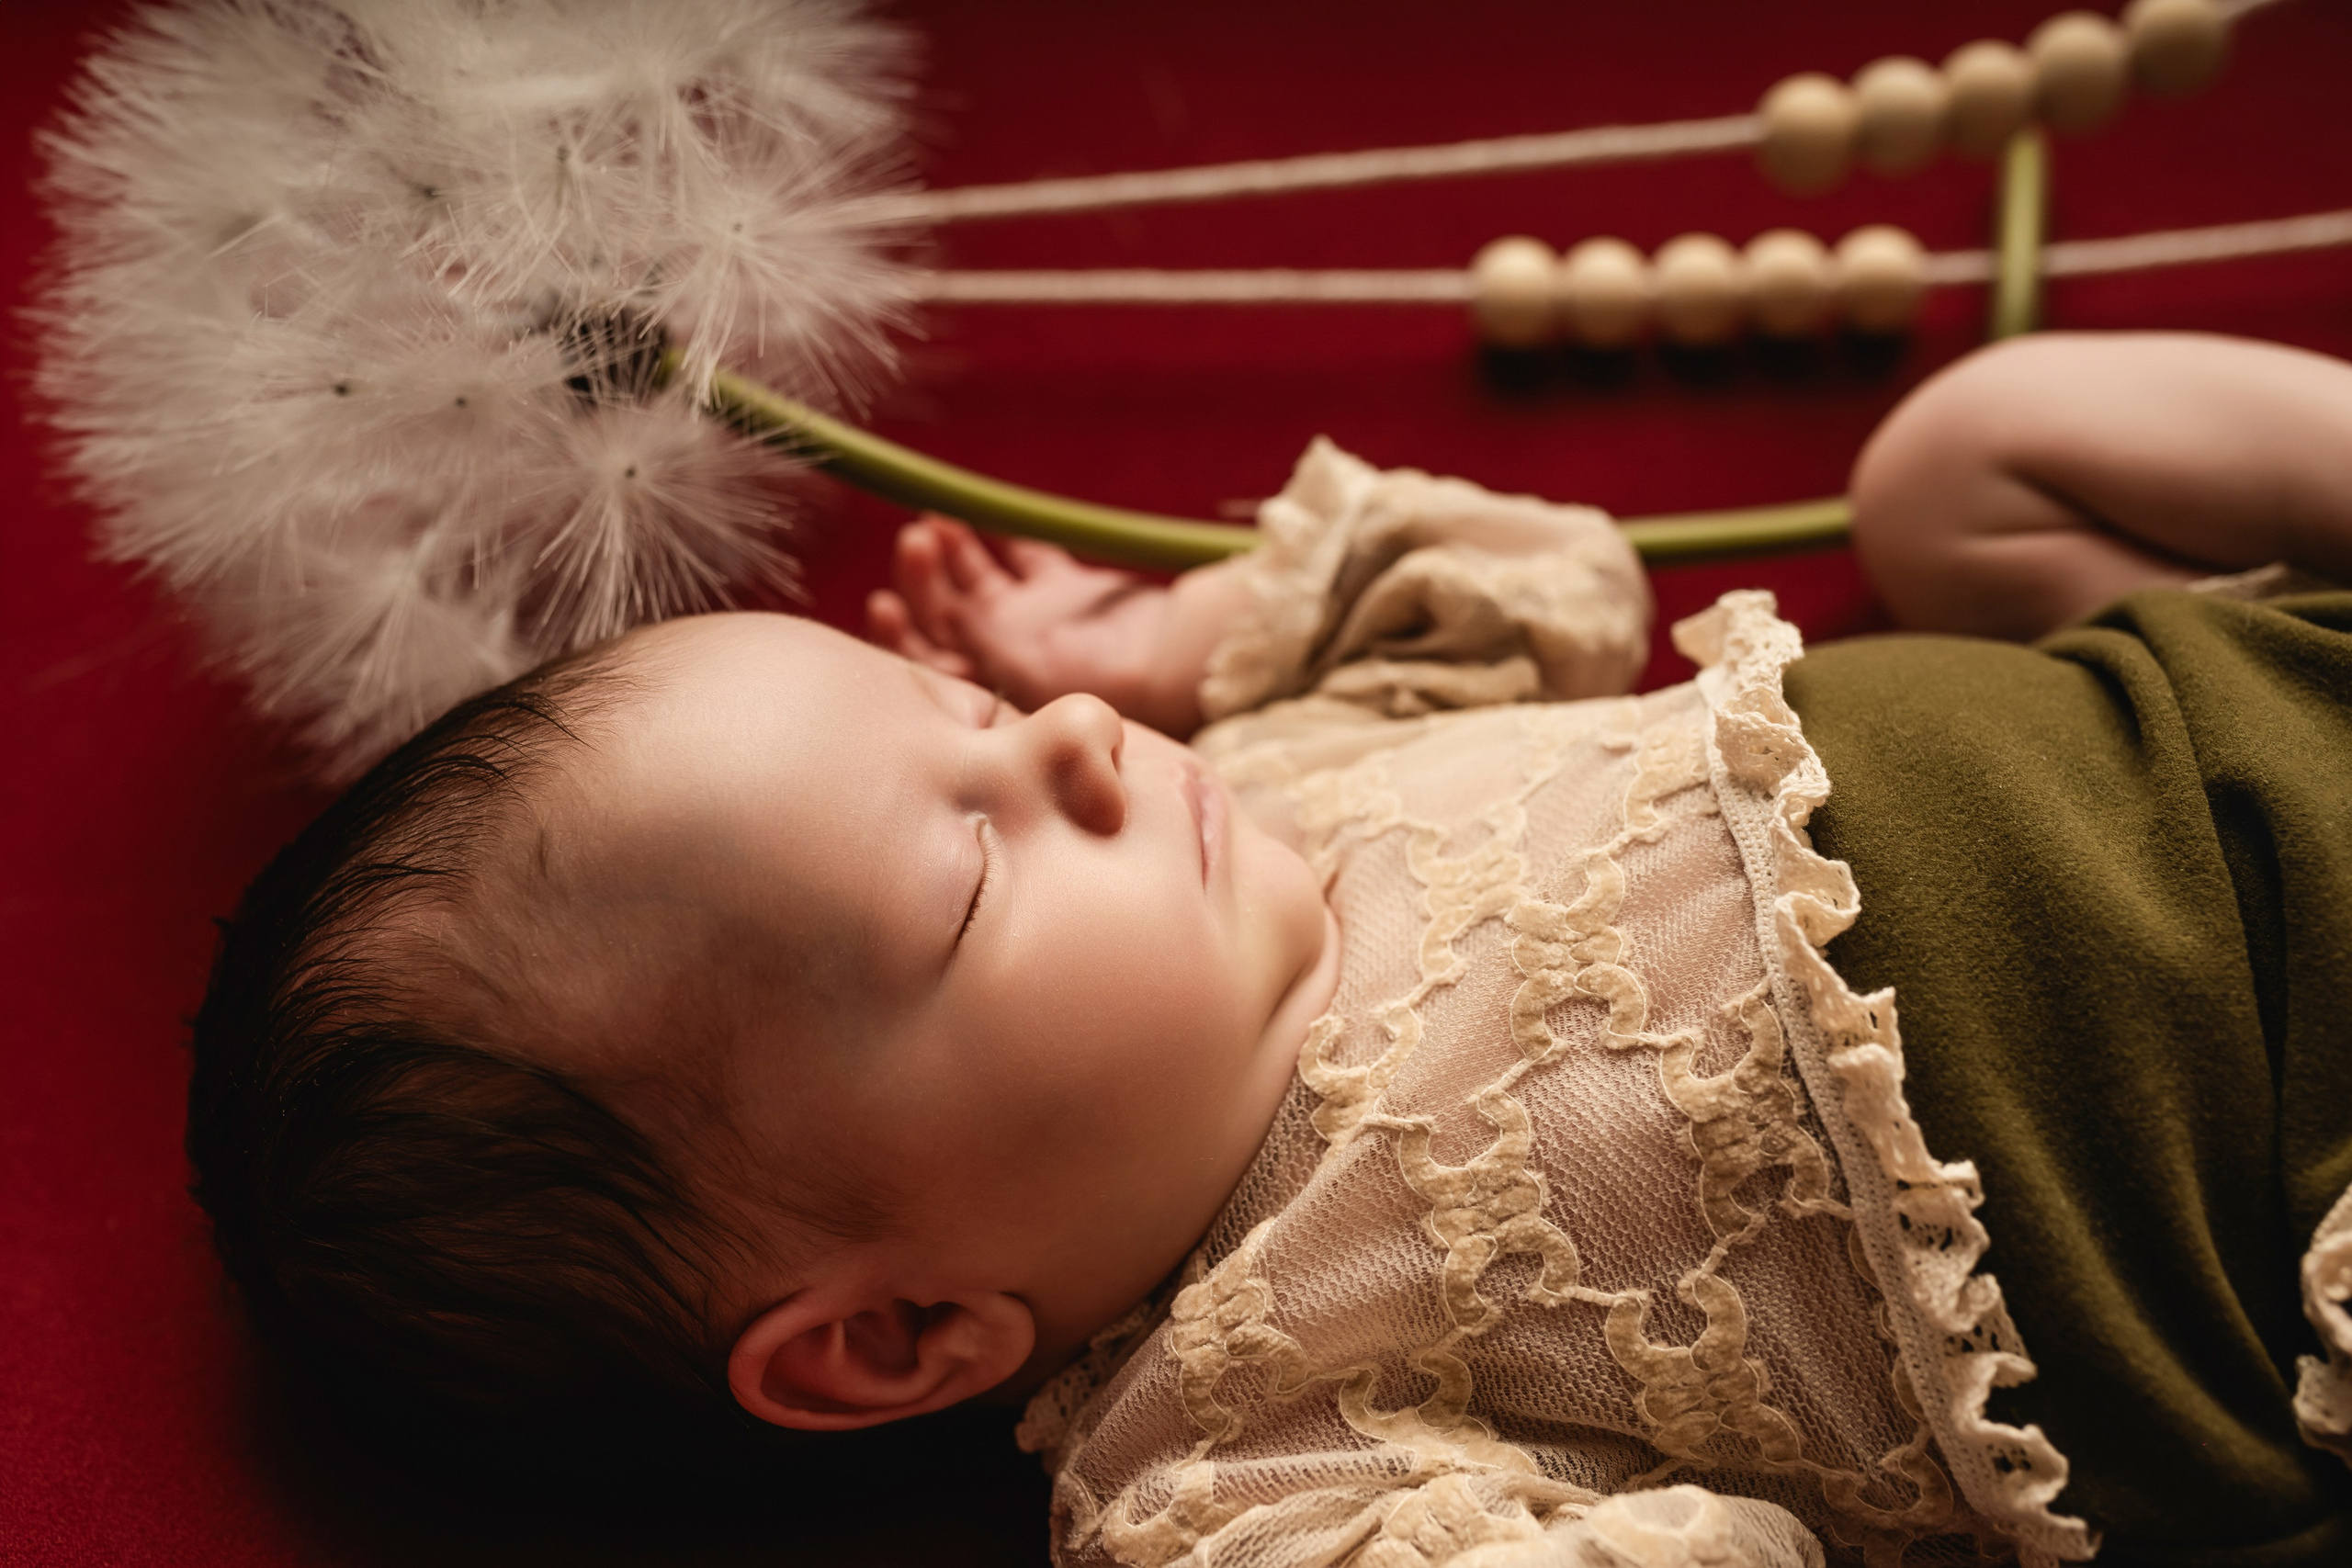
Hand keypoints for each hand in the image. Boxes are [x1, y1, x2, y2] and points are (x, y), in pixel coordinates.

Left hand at [867, 516, 1204, 732]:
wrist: (1181, 658)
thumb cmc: (1107, 682)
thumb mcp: (1025, 681)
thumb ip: (972, 661)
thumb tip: (906, 644)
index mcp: (992, 691)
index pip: (925, 666)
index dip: (896, 636)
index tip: (882, 605)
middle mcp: (1005, 658)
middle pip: (944, 618)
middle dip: (921, 581)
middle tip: (916, 543)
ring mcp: (1036, 622)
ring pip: (976, 583)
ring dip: (951, 551)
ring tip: (934, 523)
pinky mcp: (1067, 591)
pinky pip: (1025, 556)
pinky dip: (1001, 534)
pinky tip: (977, 513)